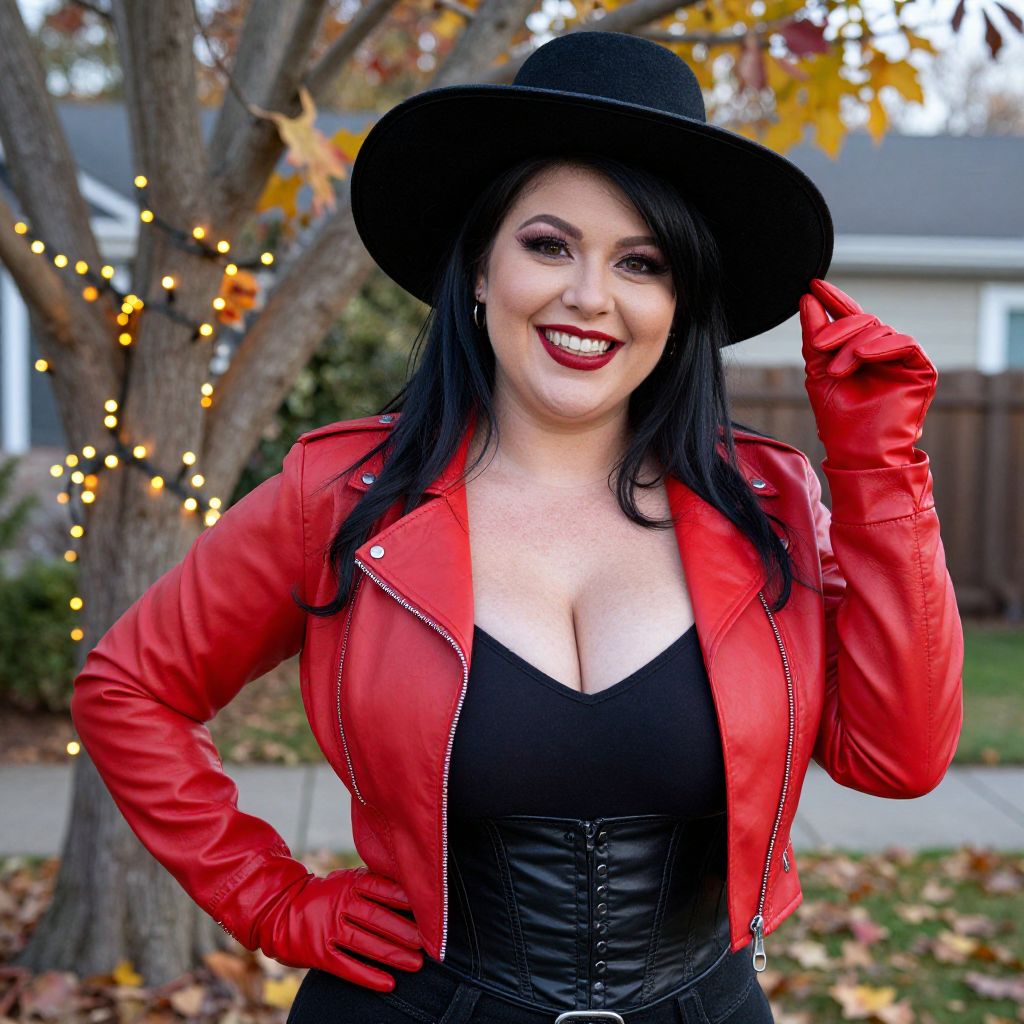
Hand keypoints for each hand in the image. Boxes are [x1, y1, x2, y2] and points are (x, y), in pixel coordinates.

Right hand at [254, 867, 423, 990]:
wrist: (280, 910)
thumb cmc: (325, 896)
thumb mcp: (345, 881)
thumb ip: (372, 885)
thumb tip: (410, 890)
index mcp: (349, 883)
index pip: (381, 888)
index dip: (403, 898)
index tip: (426, 908)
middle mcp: (340, 904)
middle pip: (377, 918)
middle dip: (404, 931)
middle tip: (427, 942)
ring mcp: (329, 929)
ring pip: (365, 943)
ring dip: (393, 954)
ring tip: (415, 963)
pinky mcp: (320, 953)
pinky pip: (347, 966)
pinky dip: (368, 976)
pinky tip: (388, 983)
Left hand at [799, 278, 937, 470]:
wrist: (858, 453)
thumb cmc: (838, 420)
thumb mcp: (818, 372)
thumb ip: (815, 336)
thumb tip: (807, 299)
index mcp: (859, 352)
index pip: (850, 318)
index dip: (833, 300)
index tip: (812, 285)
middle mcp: (883, 353)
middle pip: (863, 321)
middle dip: (838, 329)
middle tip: (818, 346)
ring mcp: (903, 360)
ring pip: (880, 331)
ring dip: (854, 345)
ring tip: (836, 370)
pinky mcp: (921, 370)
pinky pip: (904, 344)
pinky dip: (880, 346)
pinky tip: (862, 356)